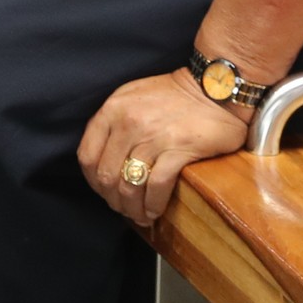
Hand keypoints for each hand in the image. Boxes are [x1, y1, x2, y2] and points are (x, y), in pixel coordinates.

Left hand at [77, 69, 249, 228]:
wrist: (214, 87)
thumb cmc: (174, 95)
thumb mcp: (133, 98)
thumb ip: (114, 123)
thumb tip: (104, 160)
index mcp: (113, 109)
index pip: (87, 155)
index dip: (93, 182)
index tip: (105, 192)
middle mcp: (128, 122)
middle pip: (107, 176)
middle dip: (114, 200)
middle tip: (125, 210)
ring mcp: (152, 136)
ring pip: (130, 185)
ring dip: (133, 208)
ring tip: (141, 216)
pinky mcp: (178, 149)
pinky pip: (157, 186)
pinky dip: (153, 204)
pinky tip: (156, 211)